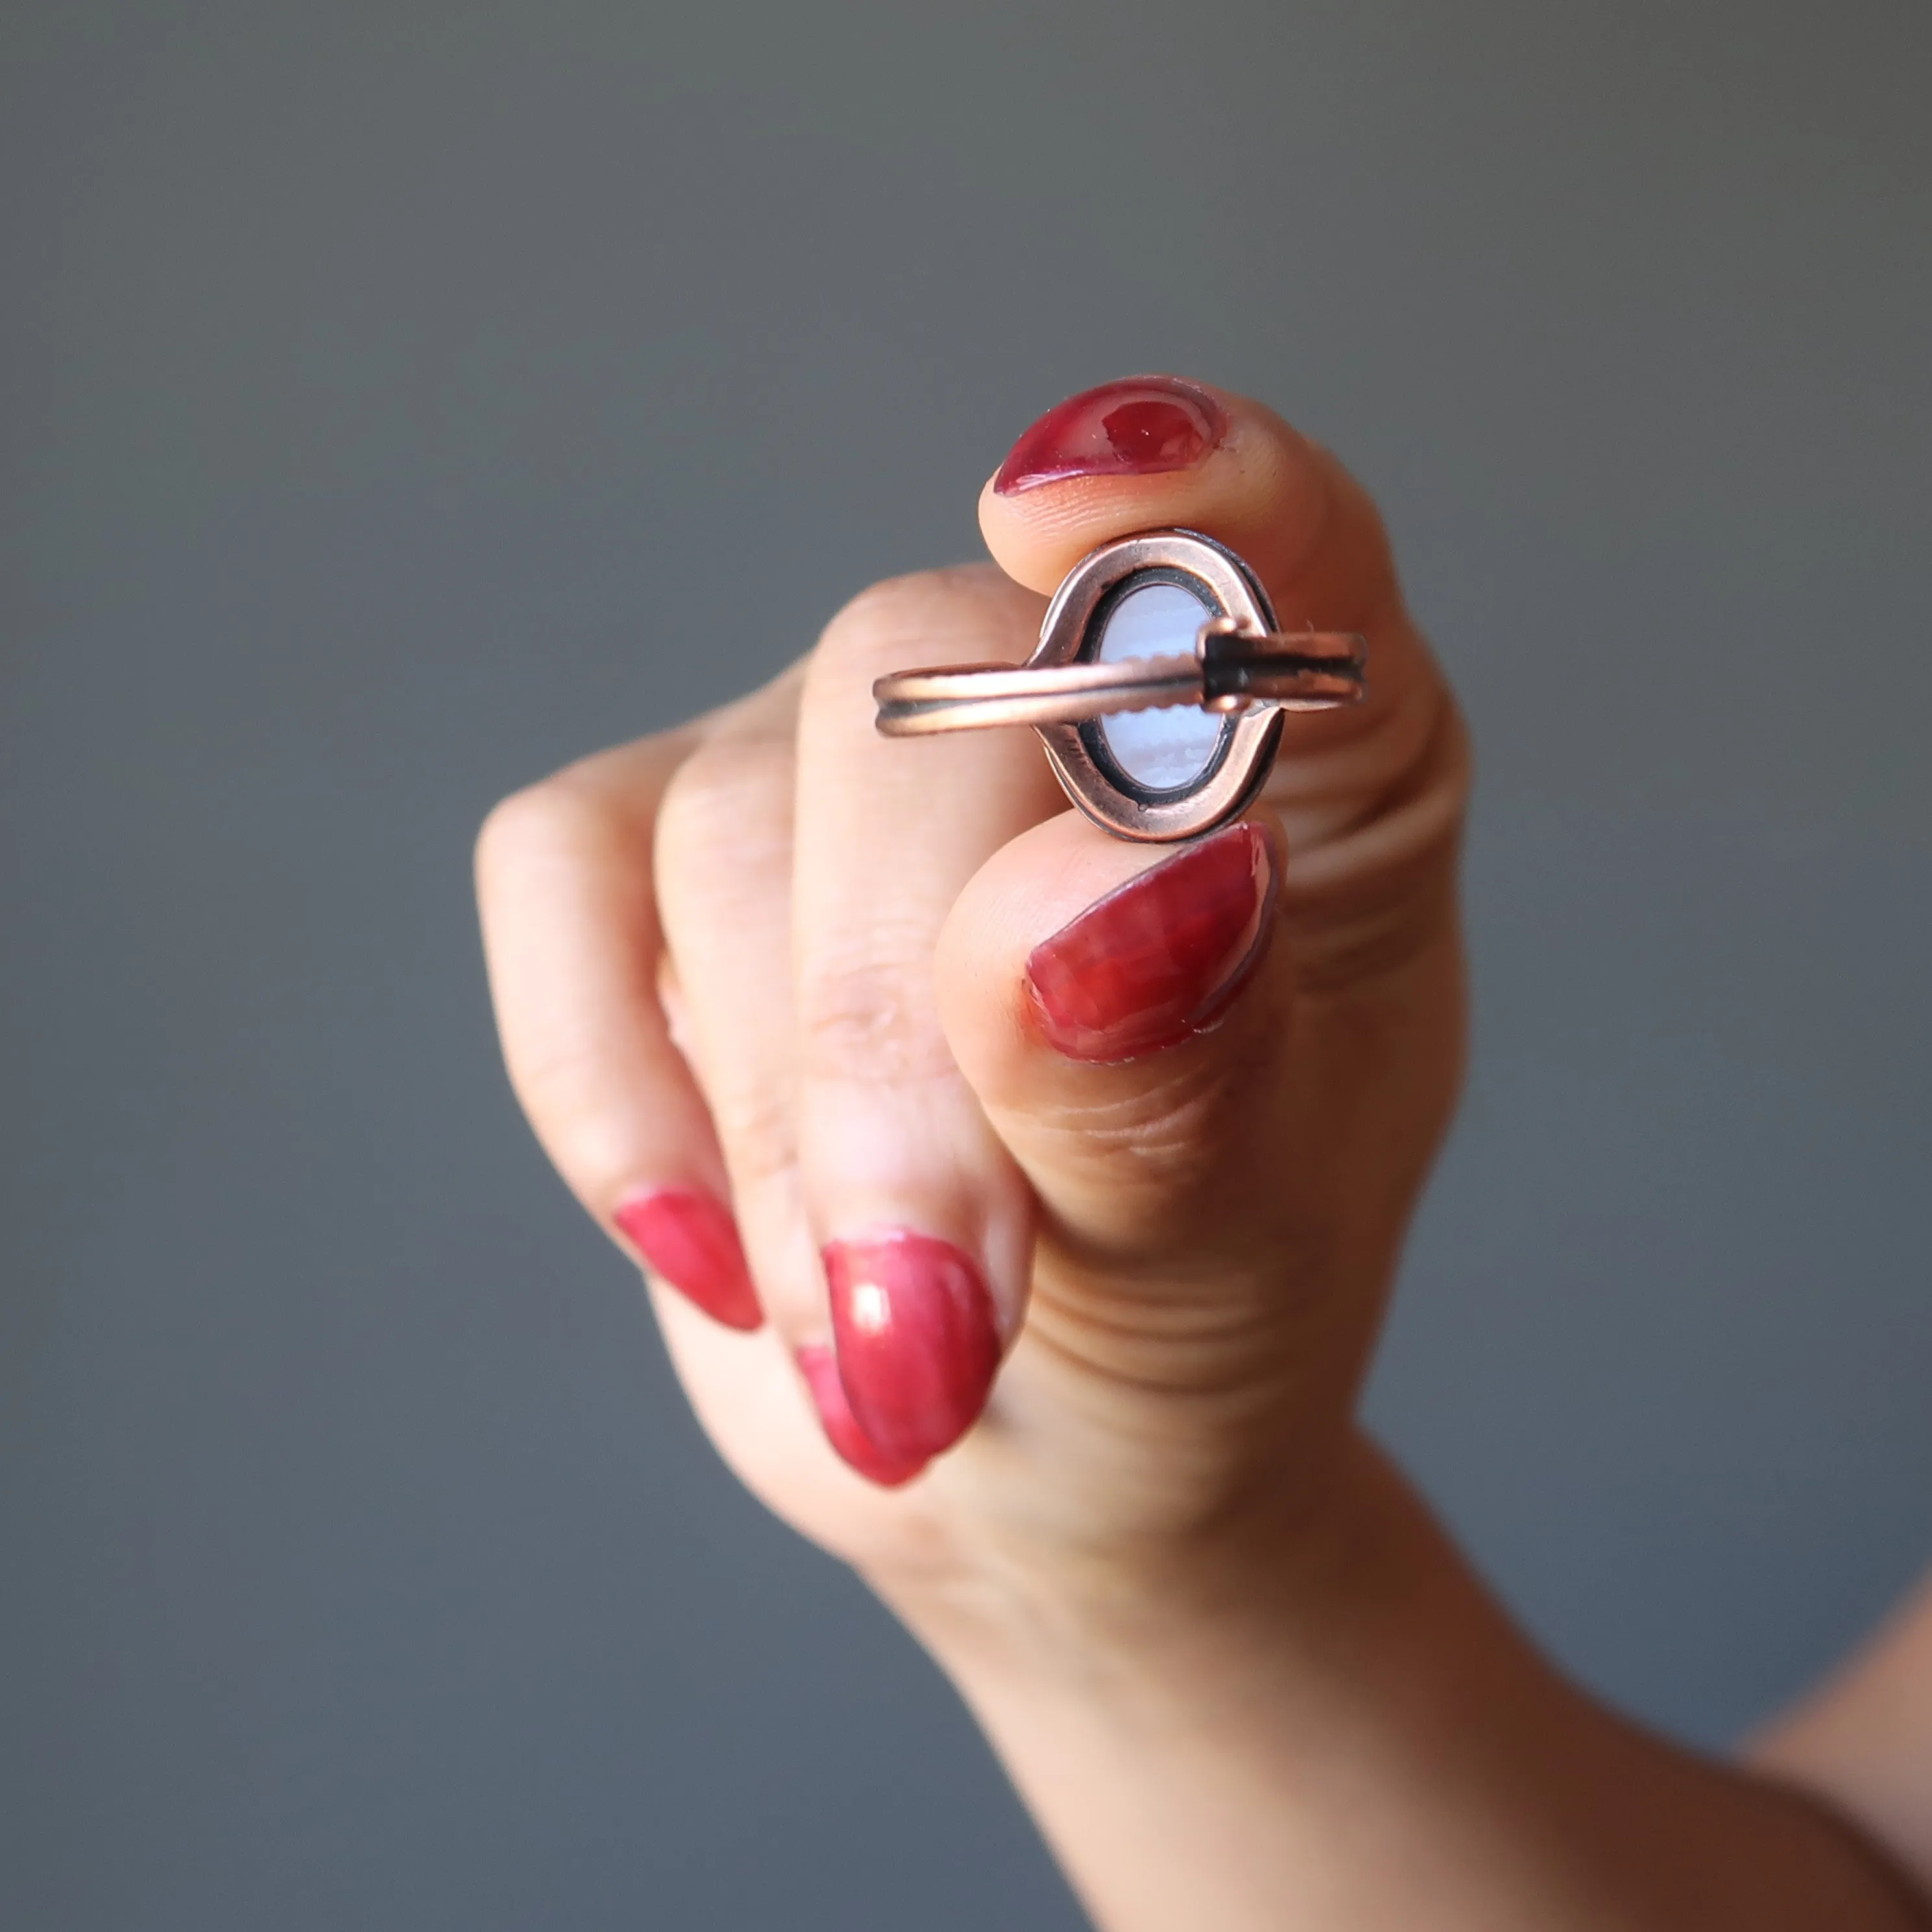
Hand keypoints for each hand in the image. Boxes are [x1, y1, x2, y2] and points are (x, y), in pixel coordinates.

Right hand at [475, 375, 1466, 1628]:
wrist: (1043, 1453)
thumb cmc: (1193, 1318)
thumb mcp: (1230, 1244)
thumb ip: (1167, 1075)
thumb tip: (1083, 908)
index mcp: (1300, 765)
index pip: (1267, 540)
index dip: (1180, 484)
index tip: (1059, 516)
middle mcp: (1059, 710)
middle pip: (913, 693)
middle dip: (893, 1030)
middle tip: (939, 1312)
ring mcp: (844, 768)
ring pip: (728, 824)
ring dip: (784, 1134)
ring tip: (892, 1348)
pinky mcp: (661, 864)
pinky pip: (559, 878)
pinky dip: (607, 1086)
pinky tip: (720, 1255)